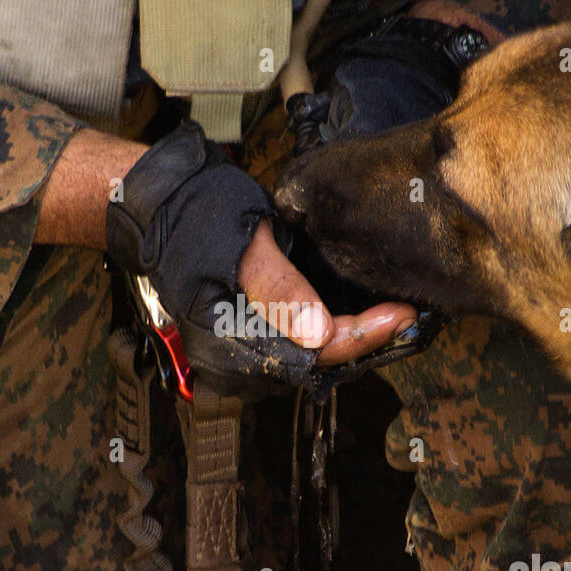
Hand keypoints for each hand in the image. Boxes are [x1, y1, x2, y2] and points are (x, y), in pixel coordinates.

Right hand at [109, 121, 413, 397]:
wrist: (159, 207)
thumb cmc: (197, 216)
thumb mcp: (243, 243)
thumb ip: (280, 289)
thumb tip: (316, 333)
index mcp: (229, 341)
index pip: (312, 353)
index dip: (363, 336)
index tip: (403, 315)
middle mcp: (236, 359)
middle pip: (317, 363)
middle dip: (366, 341)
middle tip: (411, 314)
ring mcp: (243, 352)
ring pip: (312, 358)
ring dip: (354, 338)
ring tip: (395, 313)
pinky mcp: (251, 338)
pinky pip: (301, 345)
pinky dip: (334, 330)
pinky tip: (363, 311)